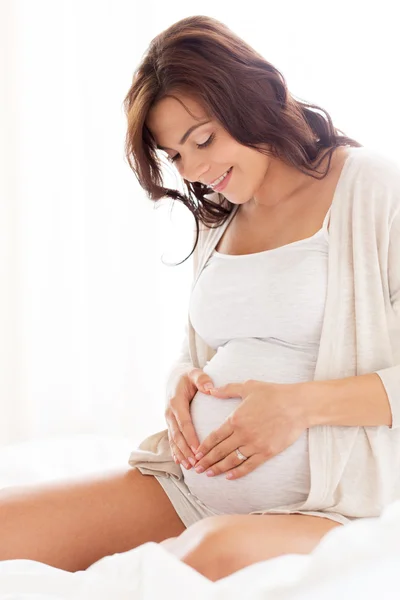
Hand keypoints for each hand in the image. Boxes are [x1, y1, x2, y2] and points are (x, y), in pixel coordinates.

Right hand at [164, 368, 215, 469]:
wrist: (174, 376)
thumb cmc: (188, 376)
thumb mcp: (195, 373)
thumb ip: (202, 379)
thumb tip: (210, 388)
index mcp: (176, 402)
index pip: (184, 423)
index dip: (190, 438)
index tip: (199, 450)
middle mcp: (170, 413)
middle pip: (178, 435)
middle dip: (186, 451)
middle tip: (196, 463)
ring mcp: (168, 419)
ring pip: (174, 440)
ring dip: (181, 454)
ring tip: (190, 466)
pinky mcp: (170, 423)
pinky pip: (172, 439)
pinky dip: (176, 451)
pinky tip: (180, 462)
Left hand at [193, 379, 308, 479]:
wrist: (298, 405)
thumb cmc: (273, 393)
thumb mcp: (248, 387)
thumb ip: (227, 390)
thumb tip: (210, 389)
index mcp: (235, 419)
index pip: (214, 437)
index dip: (203, 447)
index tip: (196, 454)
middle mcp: (242, 434)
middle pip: (219, 452)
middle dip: (206, 461)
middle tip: (196, 468)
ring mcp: (255, 445)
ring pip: (232, 461)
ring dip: (218, 469)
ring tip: (209, 474)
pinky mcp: (267, 453)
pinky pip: (249, 466)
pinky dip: (238, 473)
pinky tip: (229, 477)